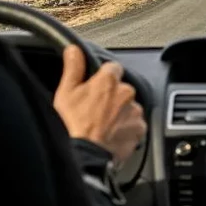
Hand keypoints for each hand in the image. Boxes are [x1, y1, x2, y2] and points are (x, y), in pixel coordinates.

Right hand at [53, 45, 146, 163]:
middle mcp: (126, 92)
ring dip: (119, 113)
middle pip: (121, 89)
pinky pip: (135, 124)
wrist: (85, 156)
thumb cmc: (72, 126)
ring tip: (102, 126)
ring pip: (128, 106)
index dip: (102, 78)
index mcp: (108, 80)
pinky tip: (111, 135)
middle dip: (111, 97)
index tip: (95, 88)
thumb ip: (73, 67)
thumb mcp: (66, 93)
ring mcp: (135, 111)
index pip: (112, 68)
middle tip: (95, 111)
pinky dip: (126, 128)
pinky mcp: (140, 129)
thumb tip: (74, 49)